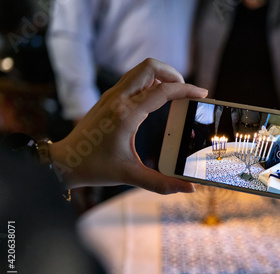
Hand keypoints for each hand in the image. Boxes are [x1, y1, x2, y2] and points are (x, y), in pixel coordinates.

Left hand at [50, 58, 207, 193]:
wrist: (65, 161)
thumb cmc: (95, 168)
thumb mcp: (130, 176)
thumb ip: (162, 183)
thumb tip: (189, 188)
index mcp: (126, 115)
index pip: (162, 91)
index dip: (186, 89)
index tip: (202, 94)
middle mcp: (118, 99)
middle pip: (150, 67)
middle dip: (173, 73)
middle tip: (186, 90)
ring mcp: (112, 96)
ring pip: (141, 70)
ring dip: (161, 75)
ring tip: (175, 93)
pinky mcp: (109, 98)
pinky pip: (134, 79)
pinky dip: (150, 82)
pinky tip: (157, 99)